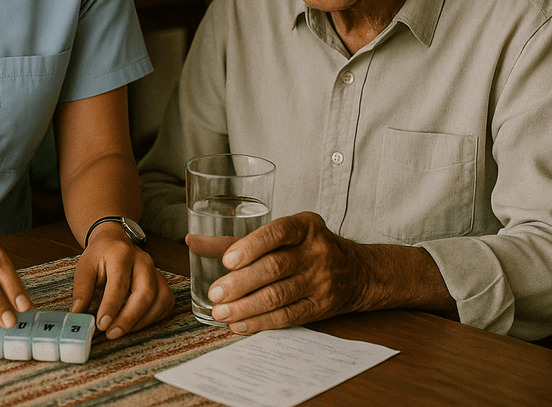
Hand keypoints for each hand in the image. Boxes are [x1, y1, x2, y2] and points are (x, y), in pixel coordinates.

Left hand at [70, 225, 174, 338]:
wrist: (115, 242)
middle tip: (112, 333)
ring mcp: (156, 271)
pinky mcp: (162, 282)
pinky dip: (154, 317)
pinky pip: (166, 303)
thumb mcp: (85, 267)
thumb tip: (78, 314)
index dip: (111, 306)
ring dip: (142, 321)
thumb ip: (82, 291)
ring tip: (121, 330)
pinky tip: (137, 324)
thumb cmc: (100, 256)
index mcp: (121, 254)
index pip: (119, 283)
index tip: (101, 324)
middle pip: (145, 292)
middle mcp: (143, 261)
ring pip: (160, 299)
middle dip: (130, 318)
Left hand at [198, 211, 369, 333]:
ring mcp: (320, 281)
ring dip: (246, 306)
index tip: (227, 261)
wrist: (358, 272)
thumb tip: (193, 241)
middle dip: (241, 283)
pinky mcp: (320, 306)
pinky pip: (288, 316)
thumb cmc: (308, 248)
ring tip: (221, 313)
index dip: (251, 246)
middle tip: (215, 294)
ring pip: (279, 295)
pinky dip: (261, 322)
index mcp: (305, 226)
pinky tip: (240, 324)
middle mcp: (315, 251)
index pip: (277, 233)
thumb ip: (238, 239)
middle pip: (275, 268)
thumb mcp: (283, 234)